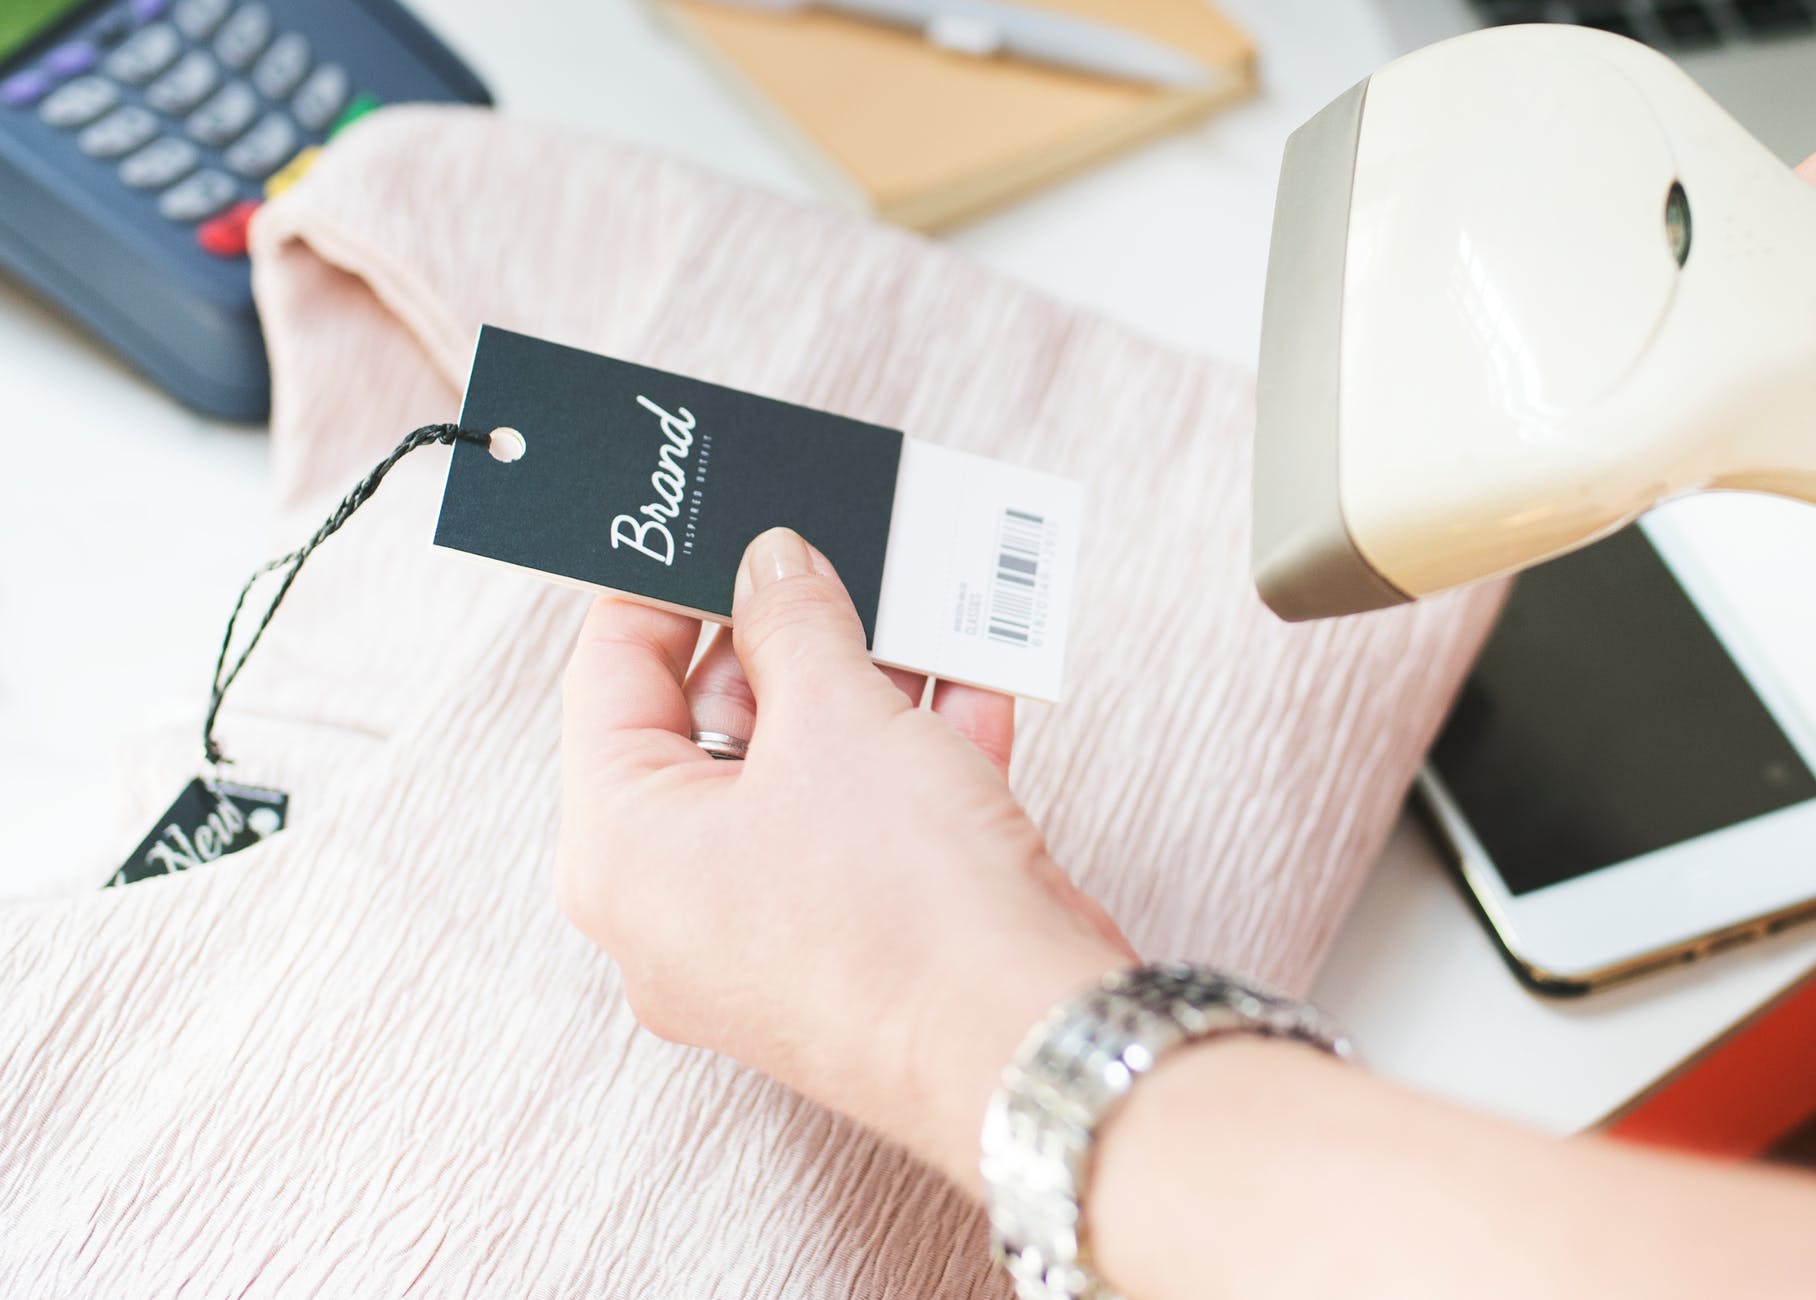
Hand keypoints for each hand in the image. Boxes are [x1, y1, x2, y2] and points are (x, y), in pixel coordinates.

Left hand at [556, 527, 1132, 1184]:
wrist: (1024, 1045)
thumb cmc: (902, 915)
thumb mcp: (836, 719)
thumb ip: (792, 622)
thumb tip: (771, 569)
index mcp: (621, 850)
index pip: (607, 675)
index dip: (662, 588)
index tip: (713, 536)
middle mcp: (674, 904)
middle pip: (708, 723)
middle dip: (785, 637)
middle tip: (830, 566)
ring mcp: (761, 932)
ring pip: (795, 773)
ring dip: (860, 687)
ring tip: (914, 611)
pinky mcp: (845, 945)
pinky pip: (855, 825)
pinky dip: (905, 756)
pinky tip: (967, 689)